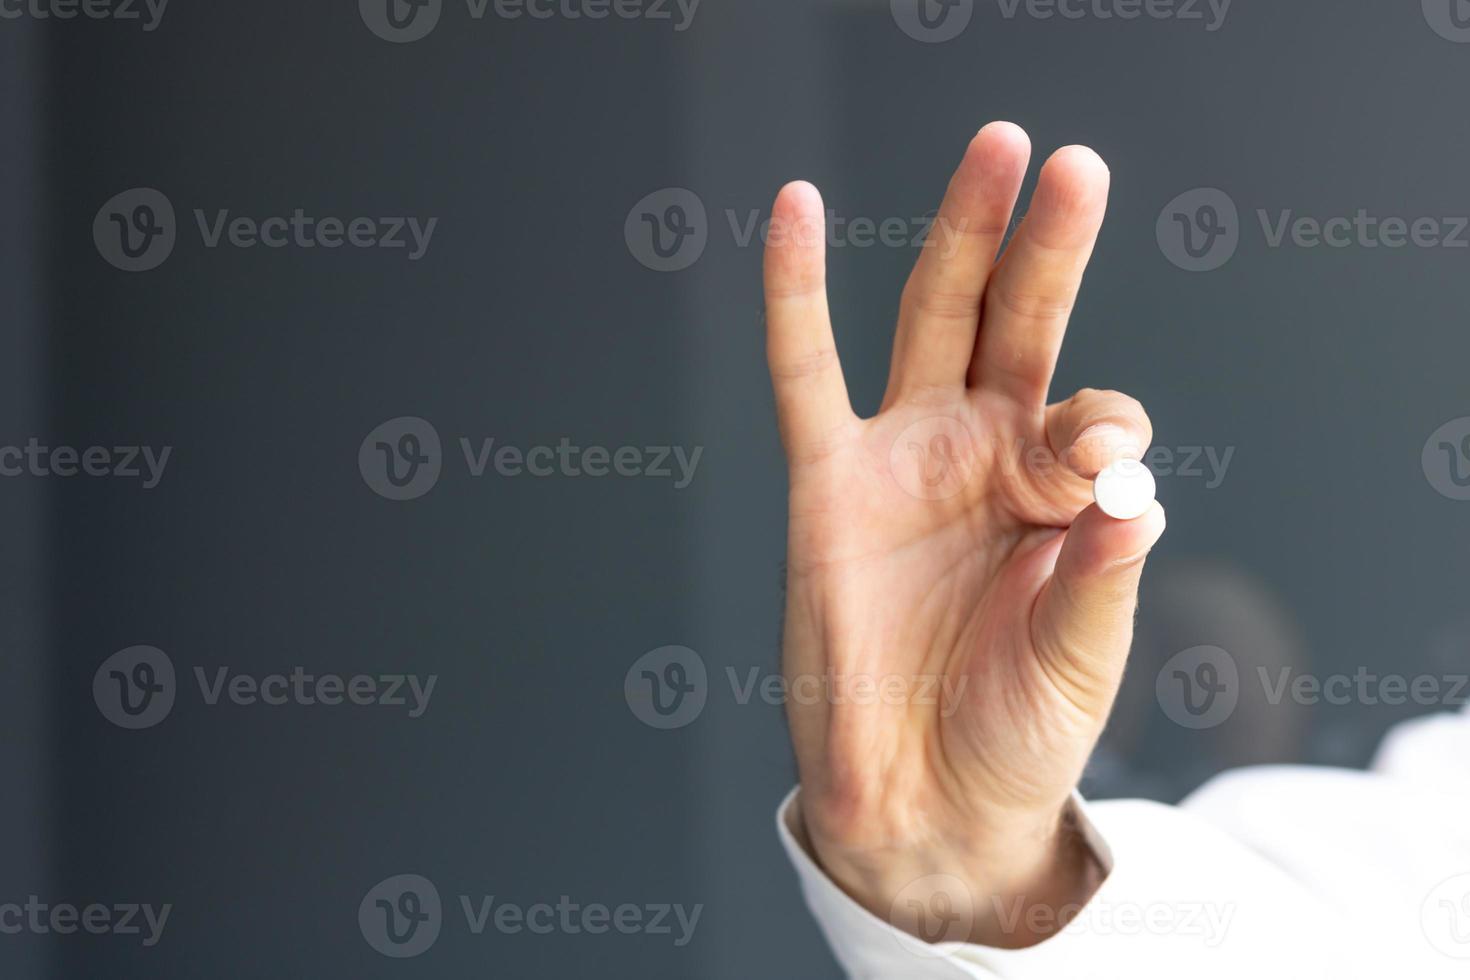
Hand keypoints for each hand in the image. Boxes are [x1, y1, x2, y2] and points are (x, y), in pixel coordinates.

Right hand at [764, 122, 1165, 948]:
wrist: (921, 802)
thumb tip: (1130, 486)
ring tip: (998, 149)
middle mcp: (983, 455)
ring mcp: (906, 458)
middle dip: (1049, 245)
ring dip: (963, 235)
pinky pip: (802, 373)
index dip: (1101, 423)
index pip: (1093, 414)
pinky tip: (794, 209)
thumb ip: (1101, 573)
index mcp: (1056, 492)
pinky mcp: (828, 482)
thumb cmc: (1013, 730)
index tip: (1097, 464)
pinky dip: (794, 293)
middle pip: (1021, 322)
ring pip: (933, 320)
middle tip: (1076, 166)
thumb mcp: (1079, 657)